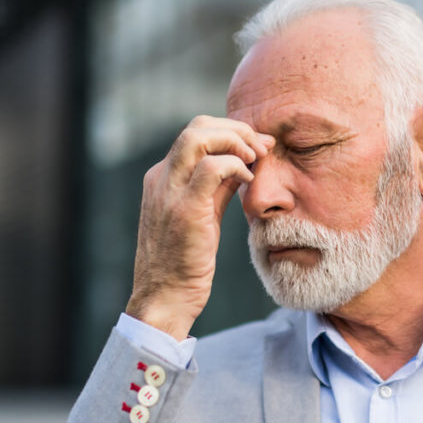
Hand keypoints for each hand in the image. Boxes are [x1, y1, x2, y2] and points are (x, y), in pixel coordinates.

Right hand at [126, 115, 273, 339]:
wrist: (164, 297)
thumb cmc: (184, 262)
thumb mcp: (202, 216)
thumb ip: (217, 188)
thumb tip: (243, 164)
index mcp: (163, 177)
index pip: (196, 134)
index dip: (231, 132)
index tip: (258, 146)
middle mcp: (161, 178)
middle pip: (197, 126)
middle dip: (236, 129)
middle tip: (261, 147)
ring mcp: (169, 191)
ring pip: (198, 136)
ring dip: (236, 140)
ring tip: (256, 158)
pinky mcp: (184, 208)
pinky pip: (211, 167)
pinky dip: (235, 164)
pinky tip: (249, 179)